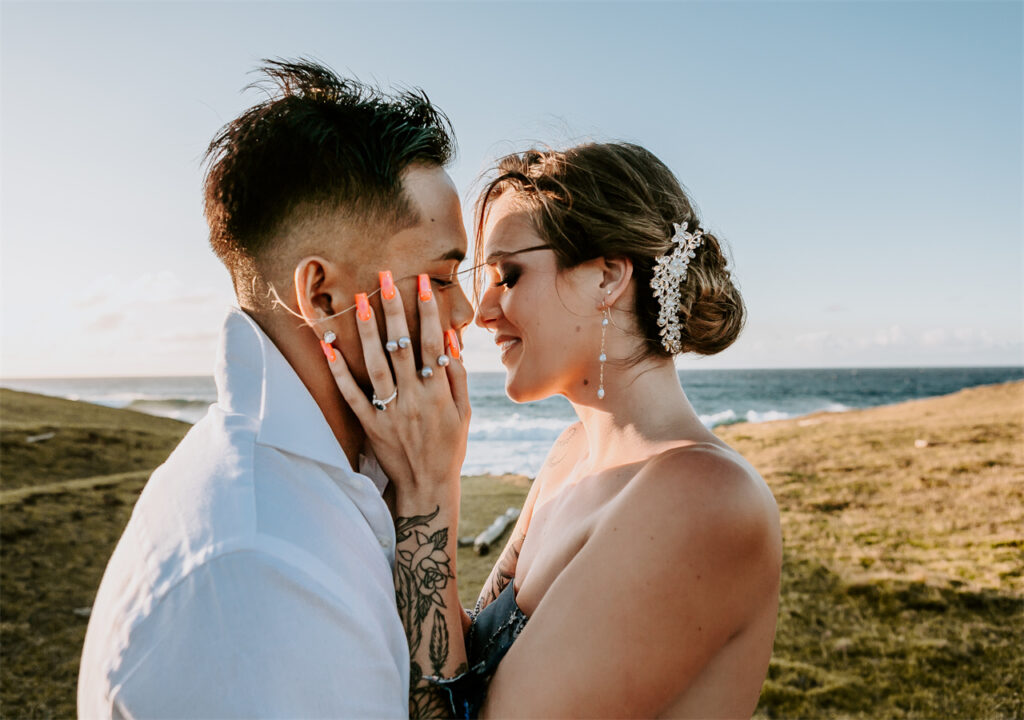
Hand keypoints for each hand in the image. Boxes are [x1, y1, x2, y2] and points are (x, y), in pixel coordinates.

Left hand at [326, 272, 470, 502]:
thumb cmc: (449, 447)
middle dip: (395, 309)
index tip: (422, 281)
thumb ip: (458, 376)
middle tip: (385, 277)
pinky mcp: (370, 425)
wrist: (428, 487)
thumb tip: (450, 339)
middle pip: (403, 346)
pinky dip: (339, 370)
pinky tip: (328, 344)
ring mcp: (391, 411)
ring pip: (377, 365)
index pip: (433, 342)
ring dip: (368, 331)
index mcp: (439, 392)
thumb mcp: (465, 413)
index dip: (428, 310)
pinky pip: (352, 395)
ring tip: (360, 299)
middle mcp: (415, 398)